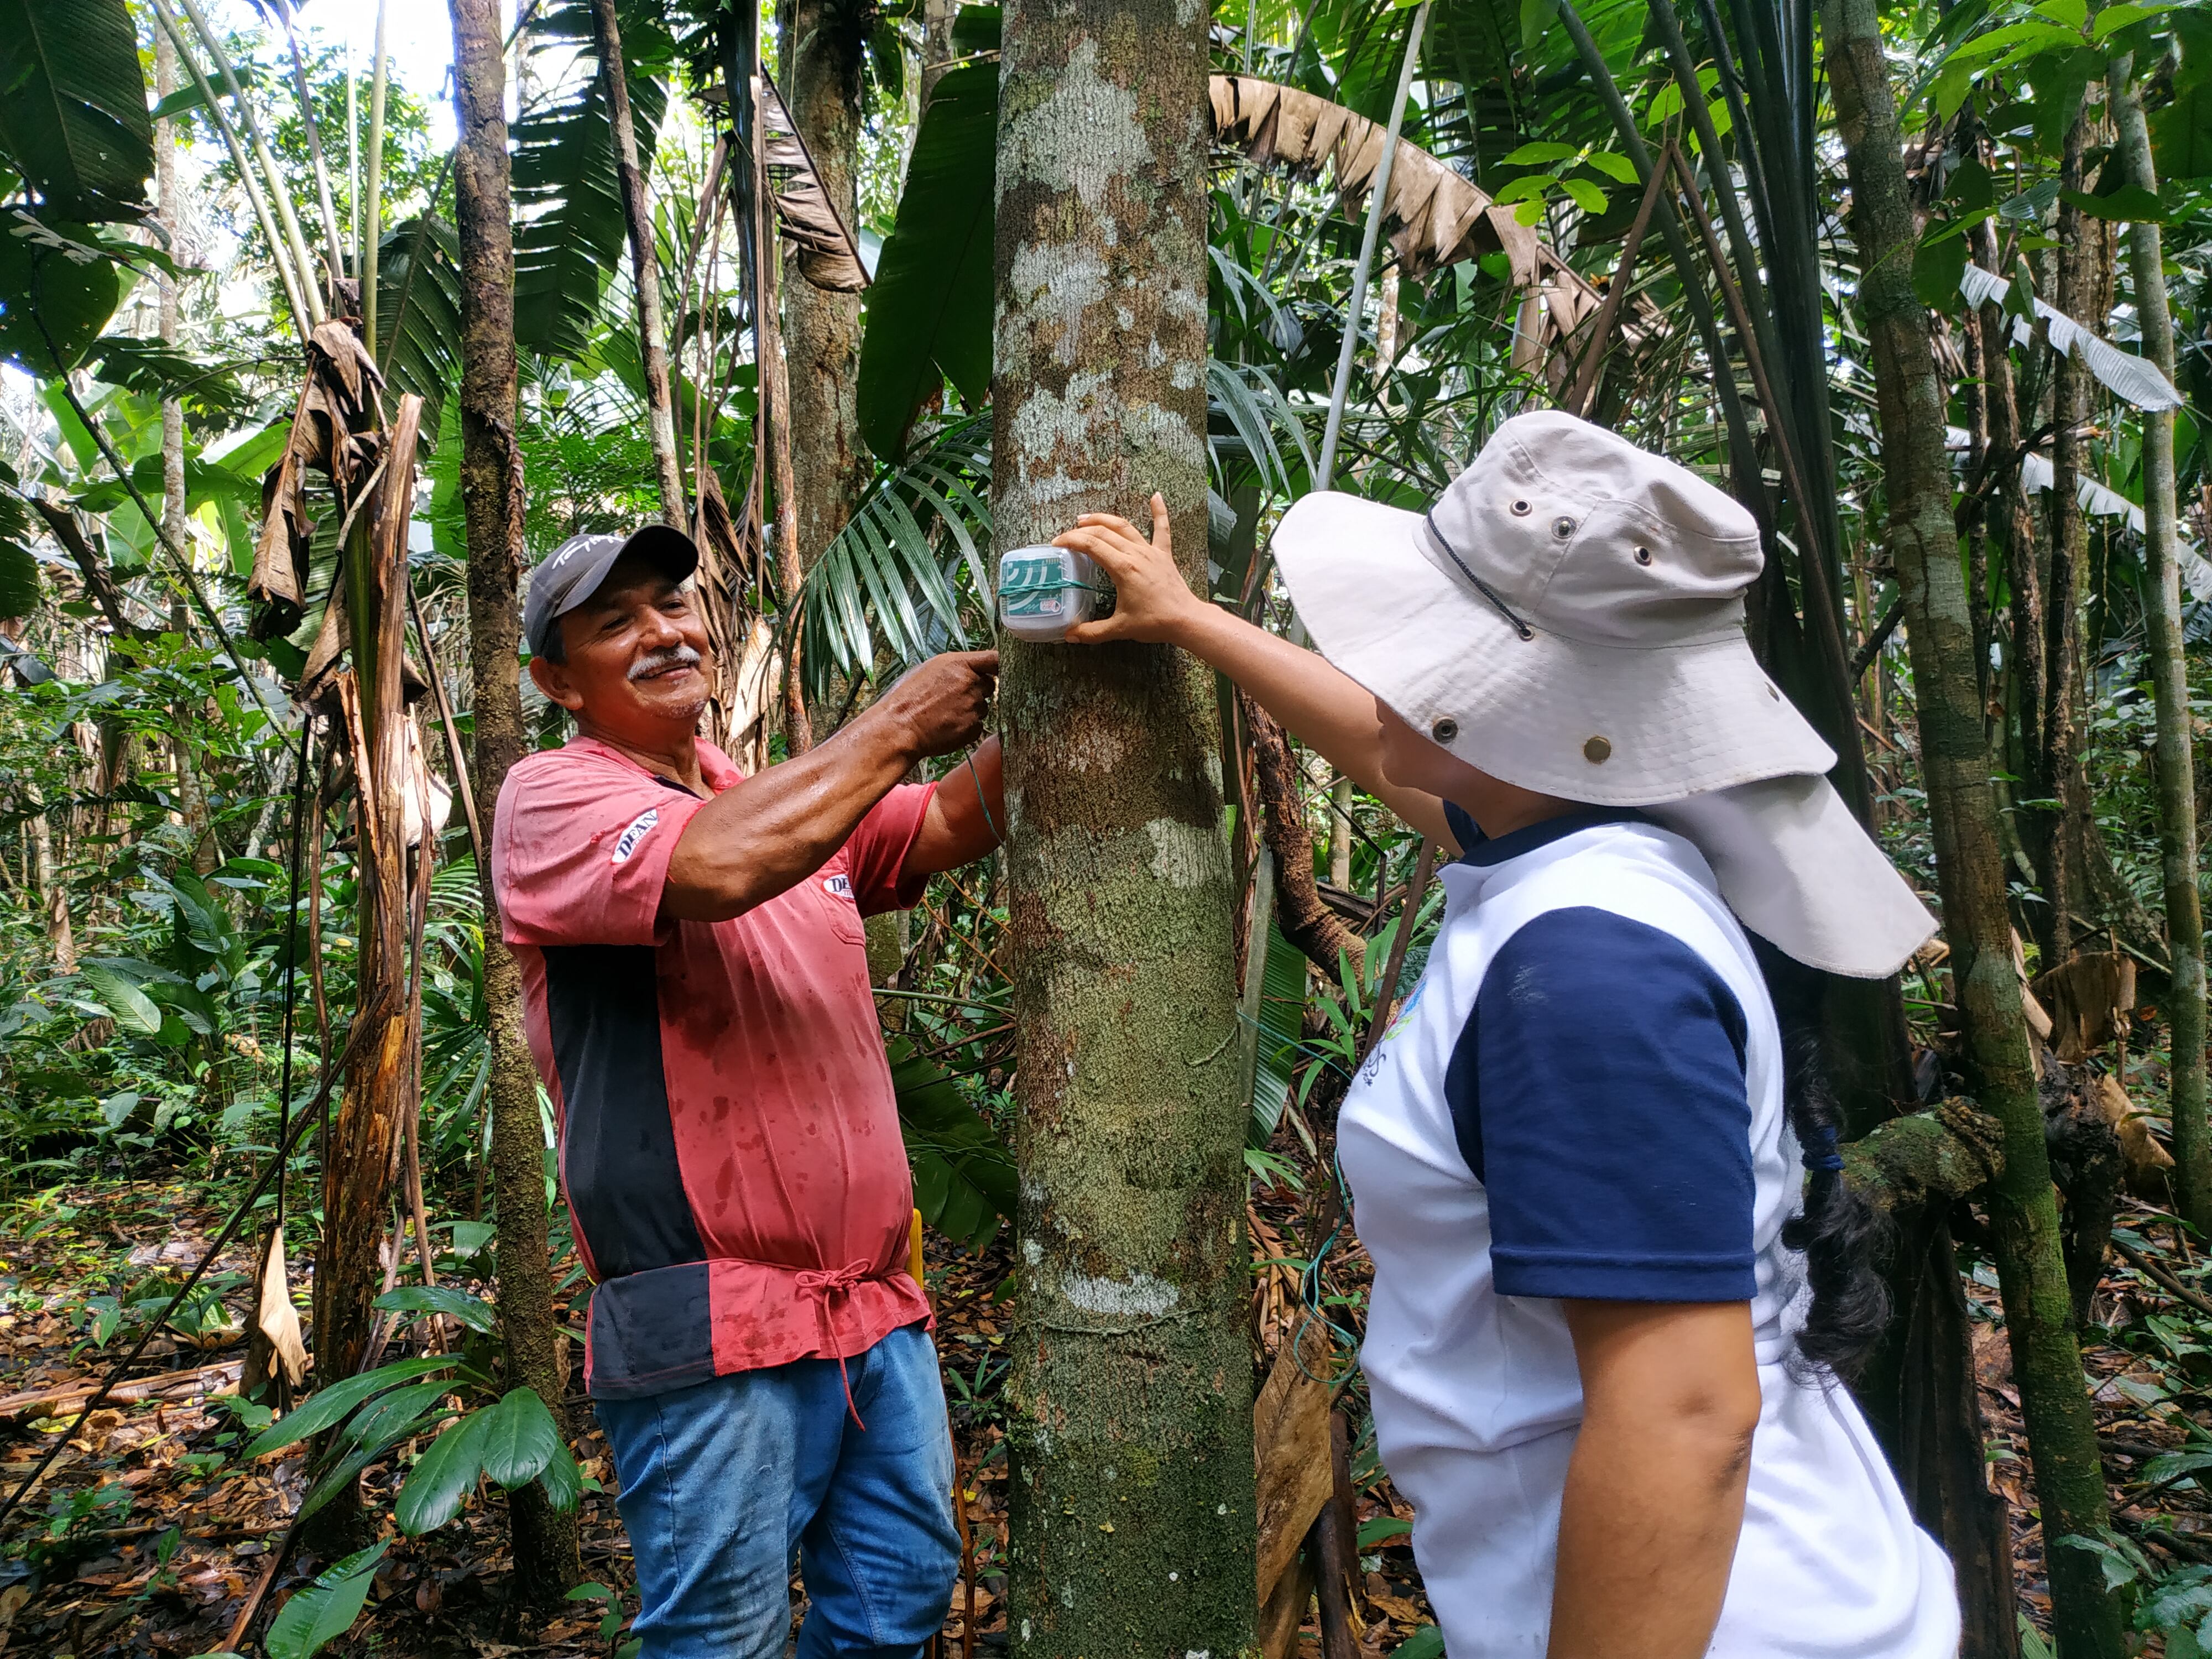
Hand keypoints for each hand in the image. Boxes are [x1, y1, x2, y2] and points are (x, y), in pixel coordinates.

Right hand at [872, 650, 998, 758]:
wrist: (899, 728)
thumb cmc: (907, 698)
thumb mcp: (928, 670)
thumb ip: (955, 668)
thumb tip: (972, 671)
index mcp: (958, 664)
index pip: (994, 659)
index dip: (1000, 664)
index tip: (1000, 669)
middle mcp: (970, 683)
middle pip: (989, 685)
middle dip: (977, 691)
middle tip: (954, 699)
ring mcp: (974, 706)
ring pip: (982, 707)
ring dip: (970, 710)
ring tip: (945, 714)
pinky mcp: (973, 728)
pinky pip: (977, 725)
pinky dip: (966, 727)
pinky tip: (947, 726)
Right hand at [1054, 494, 1206, 645]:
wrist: (1185, 620)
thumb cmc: (1155, 622)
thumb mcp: (1120, 629)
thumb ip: (1092, 632)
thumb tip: (1070, 635)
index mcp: (1123, 568)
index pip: (1091, 545)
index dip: (1071, 541)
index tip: (1057, 544)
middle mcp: (1136, 554)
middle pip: (1104, 532)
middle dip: (1081, 530)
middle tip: (1067, 535)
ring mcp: (1151, 552)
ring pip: (1125, 526)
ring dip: (1104, 519)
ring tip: (1087, 518)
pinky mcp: (1163, 554)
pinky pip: (1161, 529)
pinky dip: (1159, 512)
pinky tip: (1155, 496)